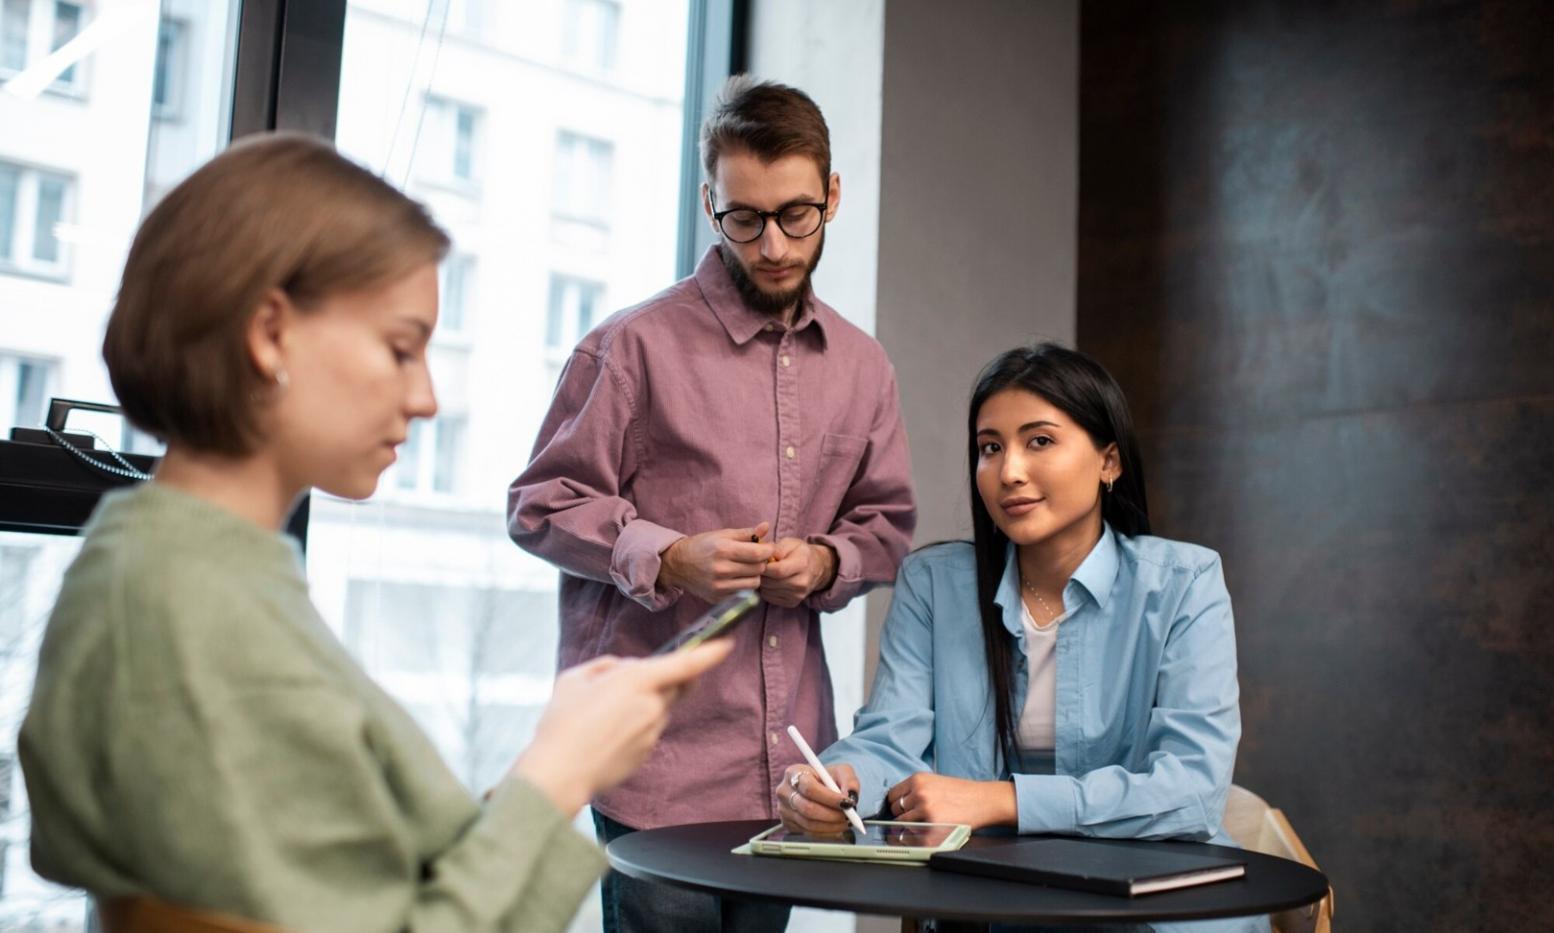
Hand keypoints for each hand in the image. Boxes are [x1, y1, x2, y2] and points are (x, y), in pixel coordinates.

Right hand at [510, 639, 733, 815]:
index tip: (726, 643)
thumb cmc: (561, 723)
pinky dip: (632, 727)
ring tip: (600, 716)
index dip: (710, 652)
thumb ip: (605, 667)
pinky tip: (603, 735)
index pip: (686, 664)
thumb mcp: (574, 679)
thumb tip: (623, 669)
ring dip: (640, 705)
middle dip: (658, 680)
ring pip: (656, 709)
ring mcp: (652, 732)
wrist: (559, 774)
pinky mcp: (646, 753)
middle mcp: (652, 706)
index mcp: (637, 681)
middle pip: (672, 686)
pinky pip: (646, 730)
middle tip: (623, 685)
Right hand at [658, 522, 774, 603]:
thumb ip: (747, 533)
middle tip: (755, 556)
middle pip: (758, 569)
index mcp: (723, 550)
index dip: (768, 550)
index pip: (758, 554)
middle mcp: (721, 570)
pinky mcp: (718, 598)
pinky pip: (743, 593)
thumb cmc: (702, 546)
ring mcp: (719, 586)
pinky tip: (736, 577)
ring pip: (754, 583)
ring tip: (745, 567)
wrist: (678, 564)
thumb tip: (766, 526)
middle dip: (761, 562)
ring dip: (754, 575)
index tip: (767, 547)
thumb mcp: (723, 535)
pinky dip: (744, 585)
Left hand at [759, 538, 835, 607]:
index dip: (764, 566)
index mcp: (802, 564)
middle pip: (771, 582)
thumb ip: (777, 549)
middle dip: (762, 574)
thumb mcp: (790, 543)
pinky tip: (772, 582)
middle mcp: (802, 583)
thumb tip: (764, 558)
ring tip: (768, 573)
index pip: (778, 570)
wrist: (816, 567)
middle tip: (761, 567)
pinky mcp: (792, 603)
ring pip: (767, 591)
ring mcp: (798, 595)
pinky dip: (766, 590)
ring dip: (763, 582)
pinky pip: (769, 598)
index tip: (760, 561)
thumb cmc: (799, 553)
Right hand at [776, 762, 859, 834]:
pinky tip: (837, 828)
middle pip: (807, 809)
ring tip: (846, 822)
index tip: (848, 803)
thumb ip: (850, 781)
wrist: (818, 787)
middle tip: (849, 817)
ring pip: (809, 824)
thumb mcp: (842, 772)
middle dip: (832, 815)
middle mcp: (785, 791)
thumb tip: (852, 797)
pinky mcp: (788, 824)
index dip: (830, 798)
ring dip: (832, 826)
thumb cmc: (828, 778)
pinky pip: (809, 833)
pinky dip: (827, 833)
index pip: (810, 788)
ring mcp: (784, 809)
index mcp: (794, 773)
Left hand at [886, 773, 1016, 829]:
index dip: (897, 805)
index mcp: (918, 779)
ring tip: (926, 826)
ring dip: (911, 828)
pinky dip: (916, 839)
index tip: (903, 811)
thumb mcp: (935, 782)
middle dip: (904, 816)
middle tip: (918, 819)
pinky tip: (928, 834)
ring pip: (902, 825)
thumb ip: (915, 790)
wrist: (984, 800)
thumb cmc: (961, 793)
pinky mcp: (933, 827)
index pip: (891, 795)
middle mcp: (919, 793)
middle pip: (895, 811)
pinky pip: (912, 838)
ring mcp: (925, 810)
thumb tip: (896, 805)